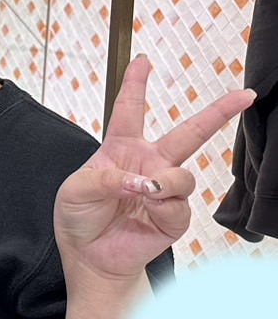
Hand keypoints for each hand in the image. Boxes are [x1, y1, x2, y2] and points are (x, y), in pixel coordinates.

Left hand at [54, 55, 253, 281]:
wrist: (88, 257)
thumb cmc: (79, 218)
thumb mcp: (75, 191)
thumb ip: (105, 178)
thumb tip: (142, 180)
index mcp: (121, 149)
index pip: (130, 110)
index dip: (136, 84)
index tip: (143, 61)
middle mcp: (148, 164)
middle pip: (188, 133)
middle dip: (218, 112)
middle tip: (244, 95)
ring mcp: (163, 190)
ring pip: (183, 175)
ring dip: (165, 182)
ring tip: (144, 191)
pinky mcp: (172, 217)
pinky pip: (178, 206)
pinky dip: (161, 205)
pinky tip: (147, 207)